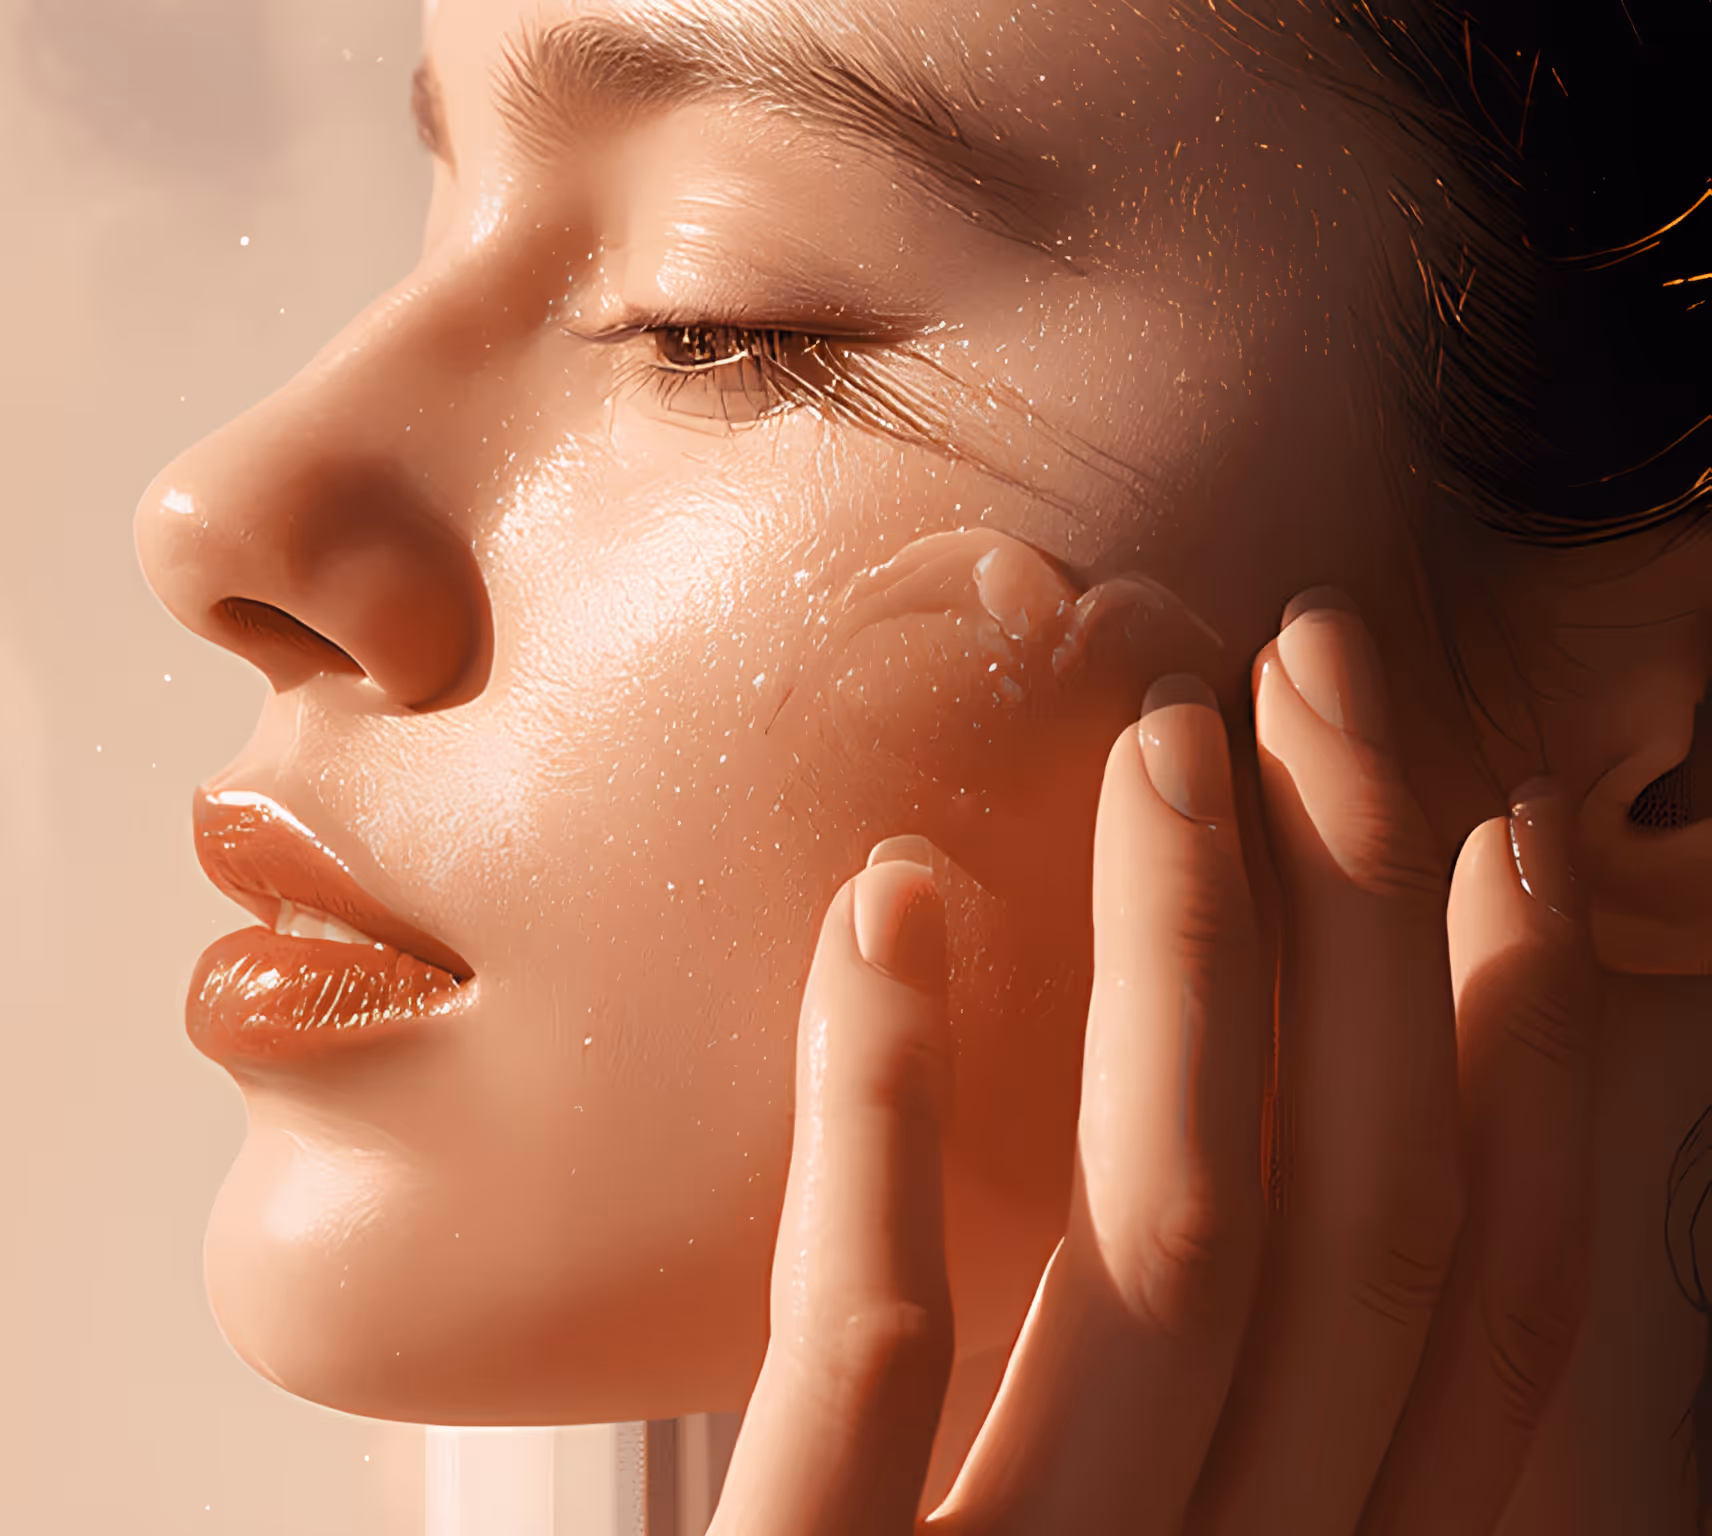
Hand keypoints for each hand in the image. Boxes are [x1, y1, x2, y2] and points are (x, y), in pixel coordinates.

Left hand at [708, 589, 1599, 1535]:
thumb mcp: (1166, 1531)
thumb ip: (1234, 1406)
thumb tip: (1282, 1119)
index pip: (1494, 1305)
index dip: (1526, 1047)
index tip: (1499, 826)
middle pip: (1352, 1220)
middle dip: (1360, 913)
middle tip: (1313, 673)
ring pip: (1166, 1241)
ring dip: (1171, 953)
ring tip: (1149, 742)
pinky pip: (874, 1346)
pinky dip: (880, 1109)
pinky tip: (888, 911)